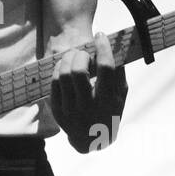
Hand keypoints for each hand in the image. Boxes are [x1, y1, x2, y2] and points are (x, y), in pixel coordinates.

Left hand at [49, 31, 128, 153]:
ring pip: (63, 75)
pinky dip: (59, 69)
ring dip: (68, 59)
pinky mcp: (58, 110)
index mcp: (108, 101)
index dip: (103, 47)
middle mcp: (88, 106)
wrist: (92, 139)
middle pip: (78, 70)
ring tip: (74, 56)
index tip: (100, 36)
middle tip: (84, 52)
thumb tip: (115, 45)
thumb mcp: (121, 95)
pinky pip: (54, 82)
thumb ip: (119, 72)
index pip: (105, 68)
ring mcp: (70, 109)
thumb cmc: (109, 112)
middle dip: (80, 54)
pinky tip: (65, 66)